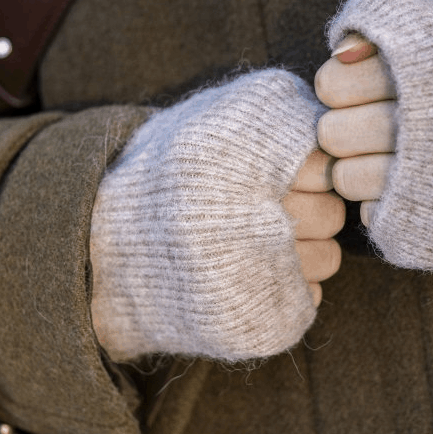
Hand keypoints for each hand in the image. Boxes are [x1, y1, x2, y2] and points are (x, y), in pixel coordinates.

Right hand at [91, 70, 338, 361]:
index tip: (275, 169)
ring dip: (304, 251)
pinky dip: (289, 288)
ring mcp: (260, 274)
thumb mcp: (209, 121)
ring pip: (327, 258)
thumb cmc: (165, 179)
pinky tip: (250, 273)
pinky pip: (308, 297)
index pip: (325, 163)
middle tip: (266, 208)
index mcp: (248, 163)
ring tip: (255, 242)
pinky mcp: (260, 320)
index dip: (305, 165)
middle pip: (332, 212)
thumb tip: (332, 125)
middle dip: (310, 207)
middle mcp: (259, 216)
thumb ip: (274, 113)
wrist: (100, 250)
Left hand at [318, 0, 432, 270]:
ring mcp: (421, 189)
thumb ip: (391, 28)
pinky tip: (419, 190)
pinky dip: (387, 204)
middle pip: (332, 133)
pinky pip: (367, 215)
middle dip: (349, 128)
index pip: (332, 83)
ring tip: (401, 160)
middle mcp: (421, 131)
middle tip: (384, 127)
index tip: (371, 89)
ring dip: (363, 169)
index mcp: (426, 75)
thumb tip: (337, 50)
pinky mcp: (421, 232)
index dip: (344, 85)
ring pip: (344, 178)